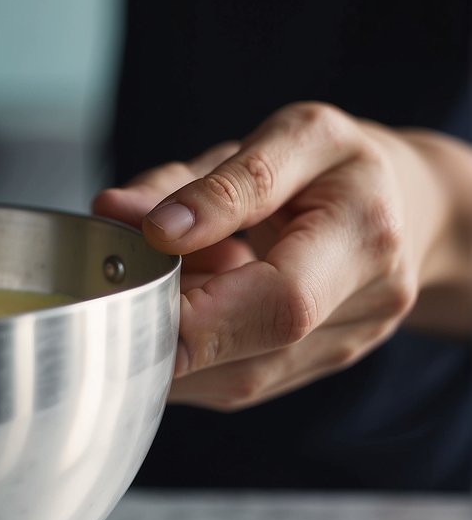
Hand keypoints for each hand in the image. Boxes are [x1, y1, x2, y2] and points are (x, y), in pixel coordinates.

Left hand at [92, 102, 471, 410]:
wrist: (406, 205)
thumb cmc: (342, 164)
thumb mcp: (293, 137)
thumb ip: (213, 182)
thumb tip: (122, 213)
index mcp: (363, 237)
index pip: (280, 302)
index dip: (196, 313)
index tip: (127, 290)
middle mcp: (362, 310)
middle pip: (249, 359)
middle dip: (166, 333)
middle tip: (114, 289)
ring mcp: (337, 352)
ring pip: (232, 383)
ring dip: (171, 347)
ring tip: (149, 286)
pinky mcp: (305, 371)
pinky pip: (230, 382)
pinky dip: (186, 353)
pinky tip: (173, 309)